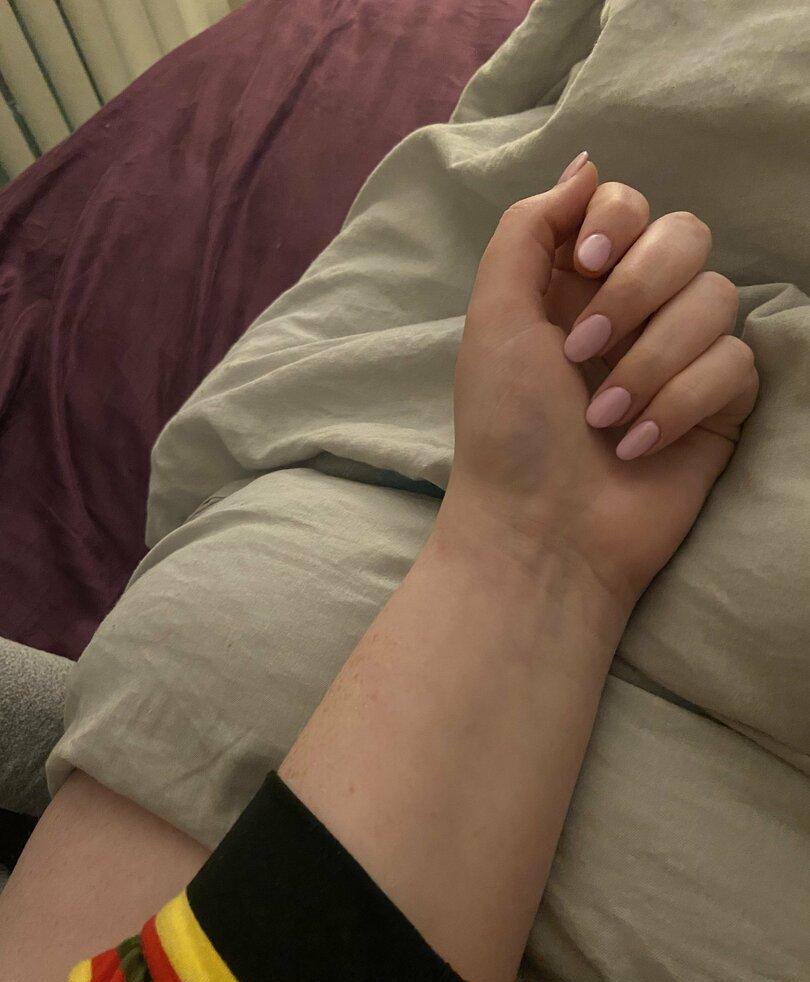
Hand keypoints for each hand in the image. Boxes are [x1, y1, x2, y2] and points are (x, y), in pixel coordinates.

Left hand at [440, 153, 757, 611]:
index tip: (586, 260)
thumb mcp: (494, 317)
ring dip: (654, 361)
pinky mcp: (719, 405)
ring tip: (604, 418)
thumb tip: (586, 164)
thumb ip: (530, 229)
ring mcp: (680, 356)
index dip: (619, 219)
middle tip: (584, 355)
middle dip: (636, 293)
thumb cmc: (506, 428)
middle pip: (687, 235)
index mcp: (576, 283)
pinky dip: (684, 402)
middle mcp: (633, 310)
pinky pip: (737, 363)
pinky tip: (639, 446)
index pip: (631, 203)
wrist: (540, 530)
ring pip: (718, 299)